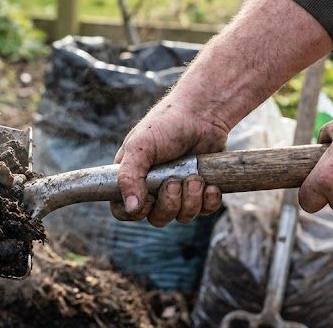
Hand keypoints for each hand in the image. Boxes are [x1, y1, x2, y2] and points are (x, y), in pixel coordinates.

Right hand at [113, 98, 226, 225]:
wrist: (204, 113)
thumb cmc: (167, 124)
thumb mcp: (140, 147)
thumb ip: (129, 177)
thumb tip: (130, 207)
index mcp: (132, 177)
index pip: (123, 211)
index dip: (135, 213)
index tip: (148, 199)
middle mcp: (153, 188)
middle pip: (156, 218)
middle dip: (169, 204)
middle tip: (175, 181)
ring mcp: (179, 190)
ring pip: (182, 217)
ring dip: (190, 200)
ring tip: (194, 177)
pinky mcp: (201, 190)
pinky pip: (205, 210)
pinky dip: (209, 201)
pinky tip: (210, 184)